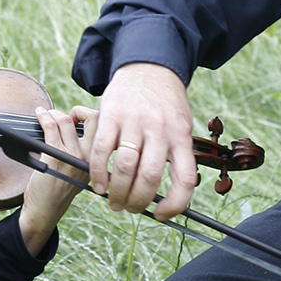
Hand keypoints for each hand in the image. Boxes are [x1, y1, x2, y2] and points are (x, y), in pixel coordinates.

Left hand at [17, 105, 97, 254]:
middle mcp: (88, 157)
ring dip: (53, 113)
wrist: (45, 211)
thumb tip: (72, 128)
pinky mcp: (54, 156)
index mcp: (96, 161)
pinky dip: (43, 118)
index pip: (104, 129)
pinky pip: (50, 128)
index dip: (90, 118)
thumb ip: (80, 155)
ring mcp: (71, 156)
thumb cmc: (57, 192)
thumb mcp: (78, 173)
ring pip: (65, 121)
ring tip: (46, 114)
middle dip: (78, 111)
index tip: (77, 119)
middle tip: (66, 115)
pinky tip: (40, 116)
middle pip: (93, 119)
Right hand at [87, 62, 196, 218]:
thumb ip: (176, 155)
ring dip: (116, 192)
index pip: (184, 180)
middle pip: (148, 178)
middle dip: (136, 202)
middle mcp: (160, 130)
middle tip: (128, 209)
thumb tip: (166, 195)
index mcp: (181, 137)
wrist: (150, 66)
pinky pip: (101, 150)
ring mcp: (135, 122)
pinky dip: (96, 172)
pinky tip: (97, 183)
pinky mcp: (111, 114)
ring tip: (112, 200)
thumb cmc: (166, 103)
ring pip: (124, 168)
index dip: (174, 205)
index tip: (160, 215)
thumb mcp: (181, 125)